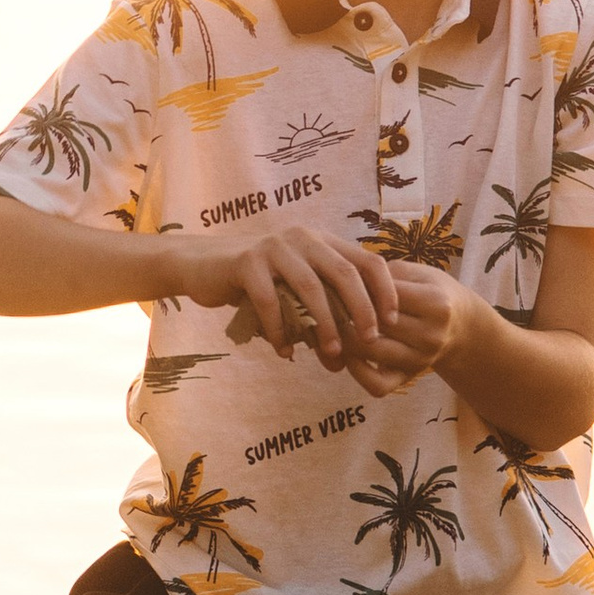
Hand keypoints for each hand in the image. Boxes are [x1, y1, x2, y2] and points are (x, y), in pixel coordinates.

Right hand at [165, 225, 400, 370]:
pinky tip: (284, 352)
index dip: (385, 291)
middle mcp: (302, 238)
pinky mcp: (246, 262)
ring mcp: (273, 247)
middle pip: (345, 273)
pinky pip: (270, 302)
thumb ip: (320, 309)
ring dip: (324, 325)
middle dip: (361, 311)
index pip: (366, 261)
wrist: (201, 265)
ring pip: (310, 288)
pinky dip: (280, 331)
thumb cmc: (254, 283)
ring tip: (330, 353)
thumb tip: (346, 355)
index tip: (392, 323)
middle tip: (369, 342)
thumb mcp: (292, 290)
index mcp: (321, 241)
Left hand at [340, 268, 480, 397]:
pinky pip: (376, 385)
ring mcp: (421, 361)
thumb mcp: (414, 272)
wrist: (458, 323)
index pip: (386, 295)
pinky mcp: (408, 379)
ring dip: (344, 338)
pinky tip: (347, 351)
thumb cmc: (428, 290)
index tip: (336, 279)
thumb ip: (382, 275)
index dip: (357, 286)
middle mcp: (431, 335)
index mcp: (436, 304)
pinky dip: (356, 371)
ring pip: (371, 352)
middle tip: (322, 300)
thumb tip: (341, 282)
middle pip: (376, 323)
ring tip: (330, 322)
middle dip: (344, 311)